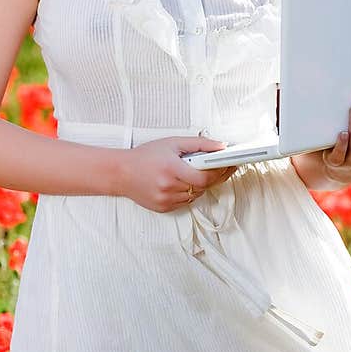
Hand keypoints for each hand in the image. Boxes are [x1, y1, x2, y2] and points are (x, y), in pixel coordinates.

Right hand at [117, 136, 239, 212]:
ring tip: (191, 173)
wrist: (120, 173)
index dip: (220, 172)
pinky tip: (180, 183)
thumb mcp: (172, 143)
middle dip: (212, 177)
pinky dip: (187, 193)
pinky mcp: (163, 208)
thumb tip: (220, 147)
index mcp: (172, 169)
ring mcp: (166, 200)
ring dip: (198, 186)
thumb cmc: (144, 156)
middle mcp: (169, 187)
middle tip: (217, 168)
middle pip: (202, 187)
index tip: (230, 166)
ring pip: (195, 196)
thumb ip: (199, 144)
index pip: (205, 177)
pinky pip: (184, 202)